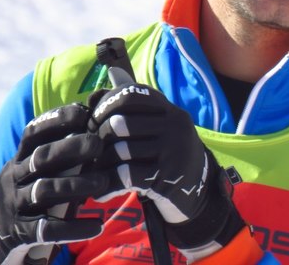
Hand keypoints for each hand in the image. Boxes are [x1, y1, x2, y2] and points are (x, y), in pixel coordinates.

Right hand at [0, 103, 107, 264]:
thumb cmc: (31, 187)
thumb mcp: (35, 165)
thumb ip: (59, 144)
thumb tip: (94, 113)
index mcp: (20, 157)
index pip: (33, 132)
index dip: (57, 119)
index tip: (83, 112)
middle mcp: (14, 177)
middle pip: (41, 158)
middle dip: (71, 148)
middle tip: (98, 144)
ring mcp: (15, 204)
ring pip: (45, 190)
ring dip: (77, 185)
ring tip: (103, 181)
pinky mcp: (20, 233)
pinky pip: (47, 229)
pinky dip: (73, 228)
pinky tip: (96, 225)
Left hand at [88, 83, 245, 259]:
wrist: (198, 192)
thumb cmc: (166, 155)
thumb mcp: (156, 129)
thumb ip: (128, 112)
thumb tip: (92, 97)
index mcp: (169, 110)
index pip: (132, 95)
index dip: (107, 105)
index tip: (94, 120)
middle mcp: (174, 126)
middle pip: (121, 123)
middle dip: (99, 138)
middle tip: (90, 153)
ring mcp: (173, 151)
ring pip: (121, 150)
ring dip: (101, 165)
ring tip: (93, 173)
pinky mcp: (167, 178)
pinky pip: (127, 176)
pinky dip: (109, 185)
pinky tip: (101, 193)